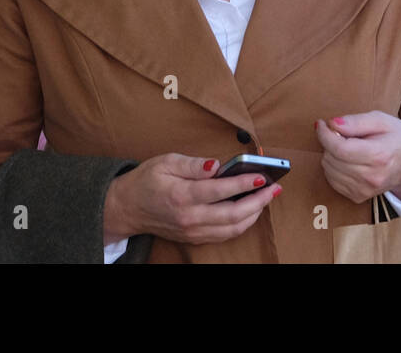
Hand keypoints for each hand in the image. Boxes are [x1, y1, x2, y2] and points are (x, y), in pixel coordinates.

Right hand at [103, 153, 280, 245]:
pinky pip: (224, 234)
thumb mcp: (166, 162)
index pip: (220, 191)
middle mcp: (189, 217)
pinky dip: (242, 224)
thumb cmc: (147, 180)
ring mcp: (192, 231)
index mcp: (182, 195)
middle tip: (275, 188)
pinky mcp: (194, 237)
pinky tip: (252, 210)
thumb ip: (193, 164)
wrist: (126, 208)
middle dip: (258, 201)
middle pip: (232, 215)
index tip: (262, 175)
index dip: (244, 183)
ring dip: (254, 214)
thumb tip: (217, 165)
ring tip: (268, 197)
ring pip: (232, 229)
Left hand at [315, 111, 400, 204]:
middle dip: (329, 142)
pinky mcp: (359, 197)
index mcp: (378, 155)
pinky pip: (332, 181)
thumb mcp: (381, 120)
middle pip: (332, 159)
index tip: (321, 124)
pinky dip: (334, 167)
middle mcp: (371, 177)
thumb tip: (331, 124)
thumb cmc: (396, 136)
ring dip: (331, 155)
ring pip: (329, 170)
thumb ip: (356, 121)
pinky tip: (347, 160)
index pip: (340, 149)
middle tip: (342, 133)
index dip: (325, 135)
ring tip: (347, 146)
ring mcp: (365, 190)